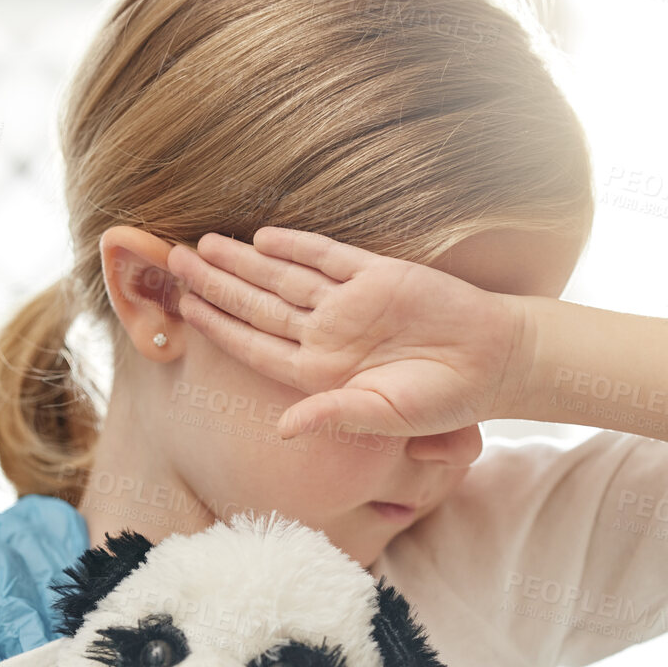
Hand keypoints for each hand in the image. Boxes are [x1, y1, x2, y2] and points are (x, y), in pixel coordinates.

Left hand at [167, 226, 532, 438]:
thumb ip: (333, 415)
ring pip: (283, 278)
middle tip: (172, 261)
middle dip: (214, 284)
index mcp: (320, 373)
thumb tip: (283, 430)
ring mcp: (349, 303)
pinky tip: (263, 237)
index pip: (255, 346)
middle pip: (257, 306)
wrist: (494, 361)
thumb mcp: (385, 416)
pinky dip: (296, 245)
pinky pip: (328, 256)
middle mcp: (326, 335)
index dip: (218, 328)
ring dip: (242, 261)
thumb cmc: (441, 399)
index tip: (182, 310)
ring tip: (201, 244)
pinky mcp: (377, 275)